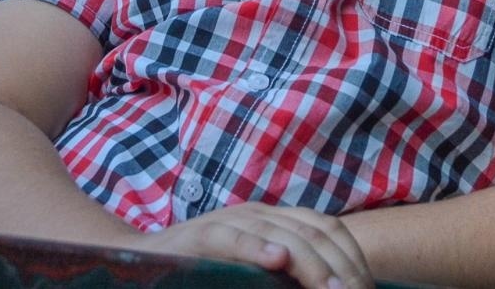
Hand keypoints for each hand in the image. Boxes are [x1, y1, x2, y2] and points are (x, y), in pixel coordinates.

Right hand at [135, 202, 373, 288]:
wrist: (142, 260)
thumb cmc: (206, 271)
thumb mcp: (254, 269)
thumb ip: (287, 272)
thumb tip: (333, 287)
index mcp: (275, 219)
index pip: (327, 227)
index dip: (352, 258)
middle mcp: (257, 213)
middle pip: (313, 232)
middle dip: (341, 268)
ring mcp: (230, 220)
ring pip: (281, 234)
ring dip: (312, 265)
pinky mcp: (201, 236)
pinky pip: (233, 238)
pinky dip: (256, 249)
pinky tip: (275, 263)